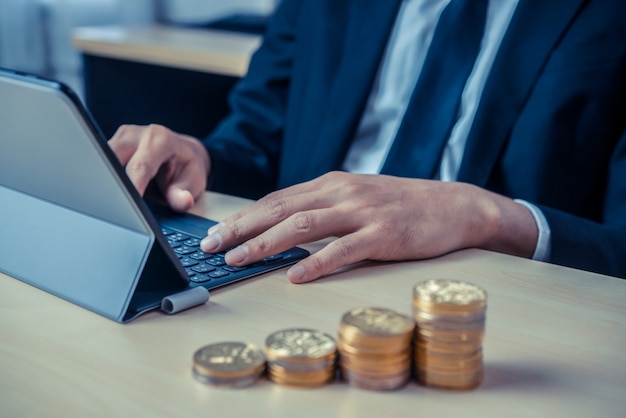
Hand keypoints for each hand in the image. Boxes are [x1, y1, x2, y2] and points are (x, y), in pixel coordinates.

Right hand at [109, 124, 210, 211]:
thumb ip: (184, 193)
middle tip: (112, 207)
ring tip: (109, 201)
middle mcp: (137, 134)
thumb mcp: (192, 183)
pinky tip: (107, 192)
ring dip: (104, 181)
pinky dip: (103, 178)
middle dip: (110, 183)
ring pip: (102, 160)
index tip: (127, 207)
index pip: (140, 166)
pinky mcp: (111, 145)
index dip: (132, 187)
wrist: (183, 153)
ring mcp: (121, 137)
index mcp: (160, 140)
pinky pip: (100, 162)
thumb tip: (183, 201)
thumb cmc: (186, 168)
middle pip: (113, 159)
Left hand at [199, 171, 537, 282]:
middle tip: (210, 246)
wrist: (453, 205)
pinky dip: (316, 263)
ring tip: (238, 259)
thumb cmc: (401, 205)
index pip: (276, 199)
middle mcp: (342, 192)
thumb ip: (324, 207)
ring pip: (303, 225)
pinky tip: (295, 276)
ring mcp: (363, 211)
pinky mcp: (384, 234)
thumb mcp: (357, 197)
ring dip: (266, 243)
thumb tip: (284, 226)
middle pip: (280, 208)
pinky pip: (344, 249)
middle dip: (240, 228)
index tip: (215, 232)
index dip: (243, 216)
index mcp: (332, 183)